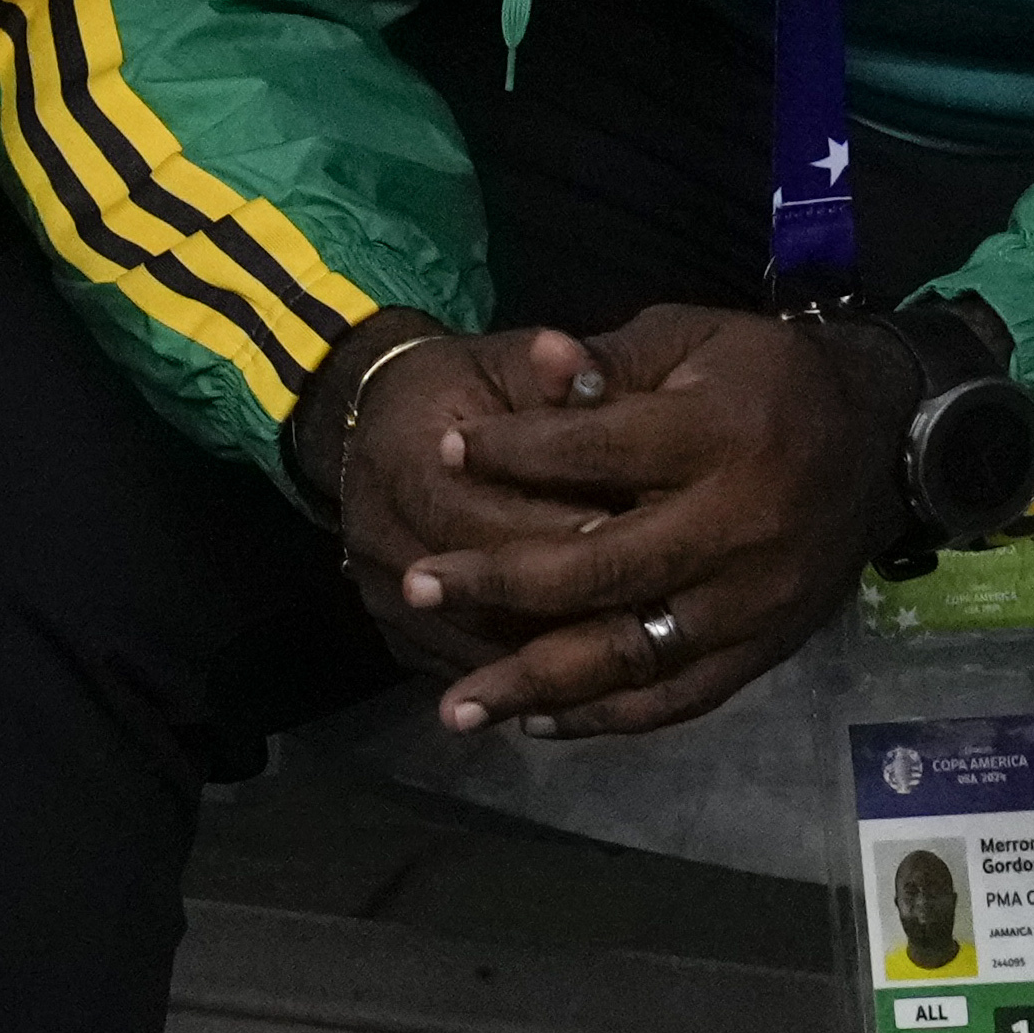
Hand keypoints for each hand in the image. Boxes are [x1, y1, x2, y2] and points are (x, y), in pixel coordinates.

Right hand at [327, 325, 610, 680]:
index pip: (489, 515)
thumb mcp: (502, 365)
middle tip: (654, 597)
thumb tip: (573, 355)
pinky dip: (528, 676)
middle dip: (571, 602)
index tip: (642, 531)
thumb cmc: (461, 391)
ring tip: (636, 641)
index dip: (566, 528)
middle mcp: (380, 538)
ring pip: (481, 646)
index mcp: (404, 461)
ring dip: (555, 655)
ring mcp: (383, 597)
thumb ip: (544, 374)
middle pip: (485, 595)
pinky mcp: (397, 638)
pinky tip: (592, 673)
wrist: (379, 427)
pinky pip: (470, 668)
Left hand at [402, 304, 904, 741]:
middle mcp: (738, 525)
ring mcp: (755, 599)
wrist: (883, 440)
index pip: (597, 449)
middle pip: (601, 567)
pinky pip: (680, 697)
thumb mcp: (697, 340)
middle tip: (418, 583)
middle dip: (499, 580)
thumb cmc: (768, 379)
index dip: (514, 450)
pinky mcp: (768, 647)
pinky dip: (607, 717)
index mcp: (719, 435)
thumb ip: (613, 362)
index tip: (442, 451)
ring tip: (459, 706)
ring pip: (634, 653)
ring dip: (538, 683)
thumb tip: (535, 357)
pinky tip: (539, 722)